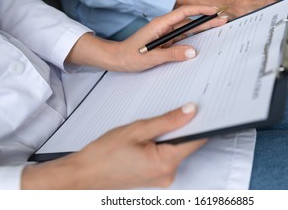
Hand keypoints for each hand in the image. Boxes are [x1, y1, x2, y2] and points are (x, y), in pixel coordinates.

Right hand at [22, 103, 205, 188]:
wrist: (84, 175)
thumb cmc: (104, 154)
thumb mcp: (137, 130)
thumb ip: (167, 121)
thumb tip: (190, 111)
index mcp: (165, 163)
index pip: (196, 140)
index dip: (202, 122)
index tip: (203, 108)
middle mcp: (168, 174)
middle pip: (187, 144)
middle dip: (182, 127)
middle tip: (171, 111)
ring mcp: (162, 178)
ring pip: (176, 149)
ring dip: (170, 136)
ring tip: (151, 127)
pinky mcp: (155, 176)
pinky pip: (167, 156)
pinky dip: (163, 145)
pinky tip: (148, 138)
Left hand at [112, 5, 227, 71]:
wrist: (117, 59)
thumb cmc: (130, 56)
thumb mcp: (151, 57)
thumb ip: (171, 54)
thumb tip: (192, 52)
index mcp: (160, 24)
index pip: (184, 13)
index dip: (200, 10)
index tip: (214, 11)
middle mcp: (164, 26)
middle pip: (189, 20)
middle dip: (206, 19)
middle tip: (224, 19)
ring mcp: (166, 34)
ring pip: (187, 29)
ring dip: (202, 28)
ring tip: (219, 27)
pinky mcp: (166, 41)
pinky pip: (183, 38)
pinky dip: (194, 37)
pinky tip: (204, 40)